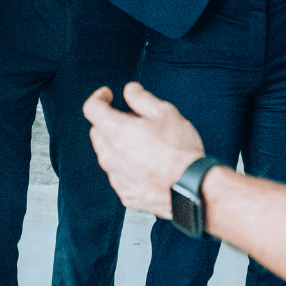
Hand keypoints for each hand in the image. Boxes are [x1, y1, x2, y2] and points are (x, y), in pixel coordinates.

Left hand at [83, 82, 204, 217]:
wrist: (193, 188)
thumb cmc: (180, 151)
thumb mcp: (164, 111)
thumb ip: (141, 97)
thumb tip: (130, 91)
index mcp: (117, 132)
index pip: (92, 108)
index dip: (99, 97)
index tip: (108, 95)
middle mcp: (111, 157)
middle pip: (97, 132)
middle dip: (109, 121)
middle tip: (133, 119)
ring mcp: (117, 178)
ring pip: (107, 154)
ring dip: (117, 144)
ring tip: (143, 142)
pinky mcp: (126, 194)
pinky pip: (118, 174)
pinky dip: (126, 165)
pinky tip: (146, 163)